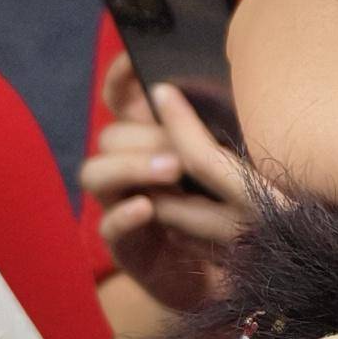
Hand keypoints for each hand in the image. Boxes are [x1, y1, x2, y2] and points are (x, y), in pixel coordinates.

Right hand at [84, 64, 252, 313]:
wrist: (235, 278)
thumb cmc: (242, 211)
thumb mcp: (238, 162)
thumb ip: (222, 125)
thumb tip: (233, 77)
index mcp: (151, 138)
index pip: (119, 98)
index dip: (120, 77)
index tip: (137, 60)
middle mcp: (130, 168)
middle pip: (109, 135)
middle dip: (143, 135)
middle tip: (184, 146)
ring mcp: (123, 205)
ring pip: (96, 174)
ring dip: (131, 166)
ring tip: (172, 170)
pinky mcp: (128, 246)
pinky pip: (109, 226)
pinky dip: (124, 215)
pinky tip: (147, 208)